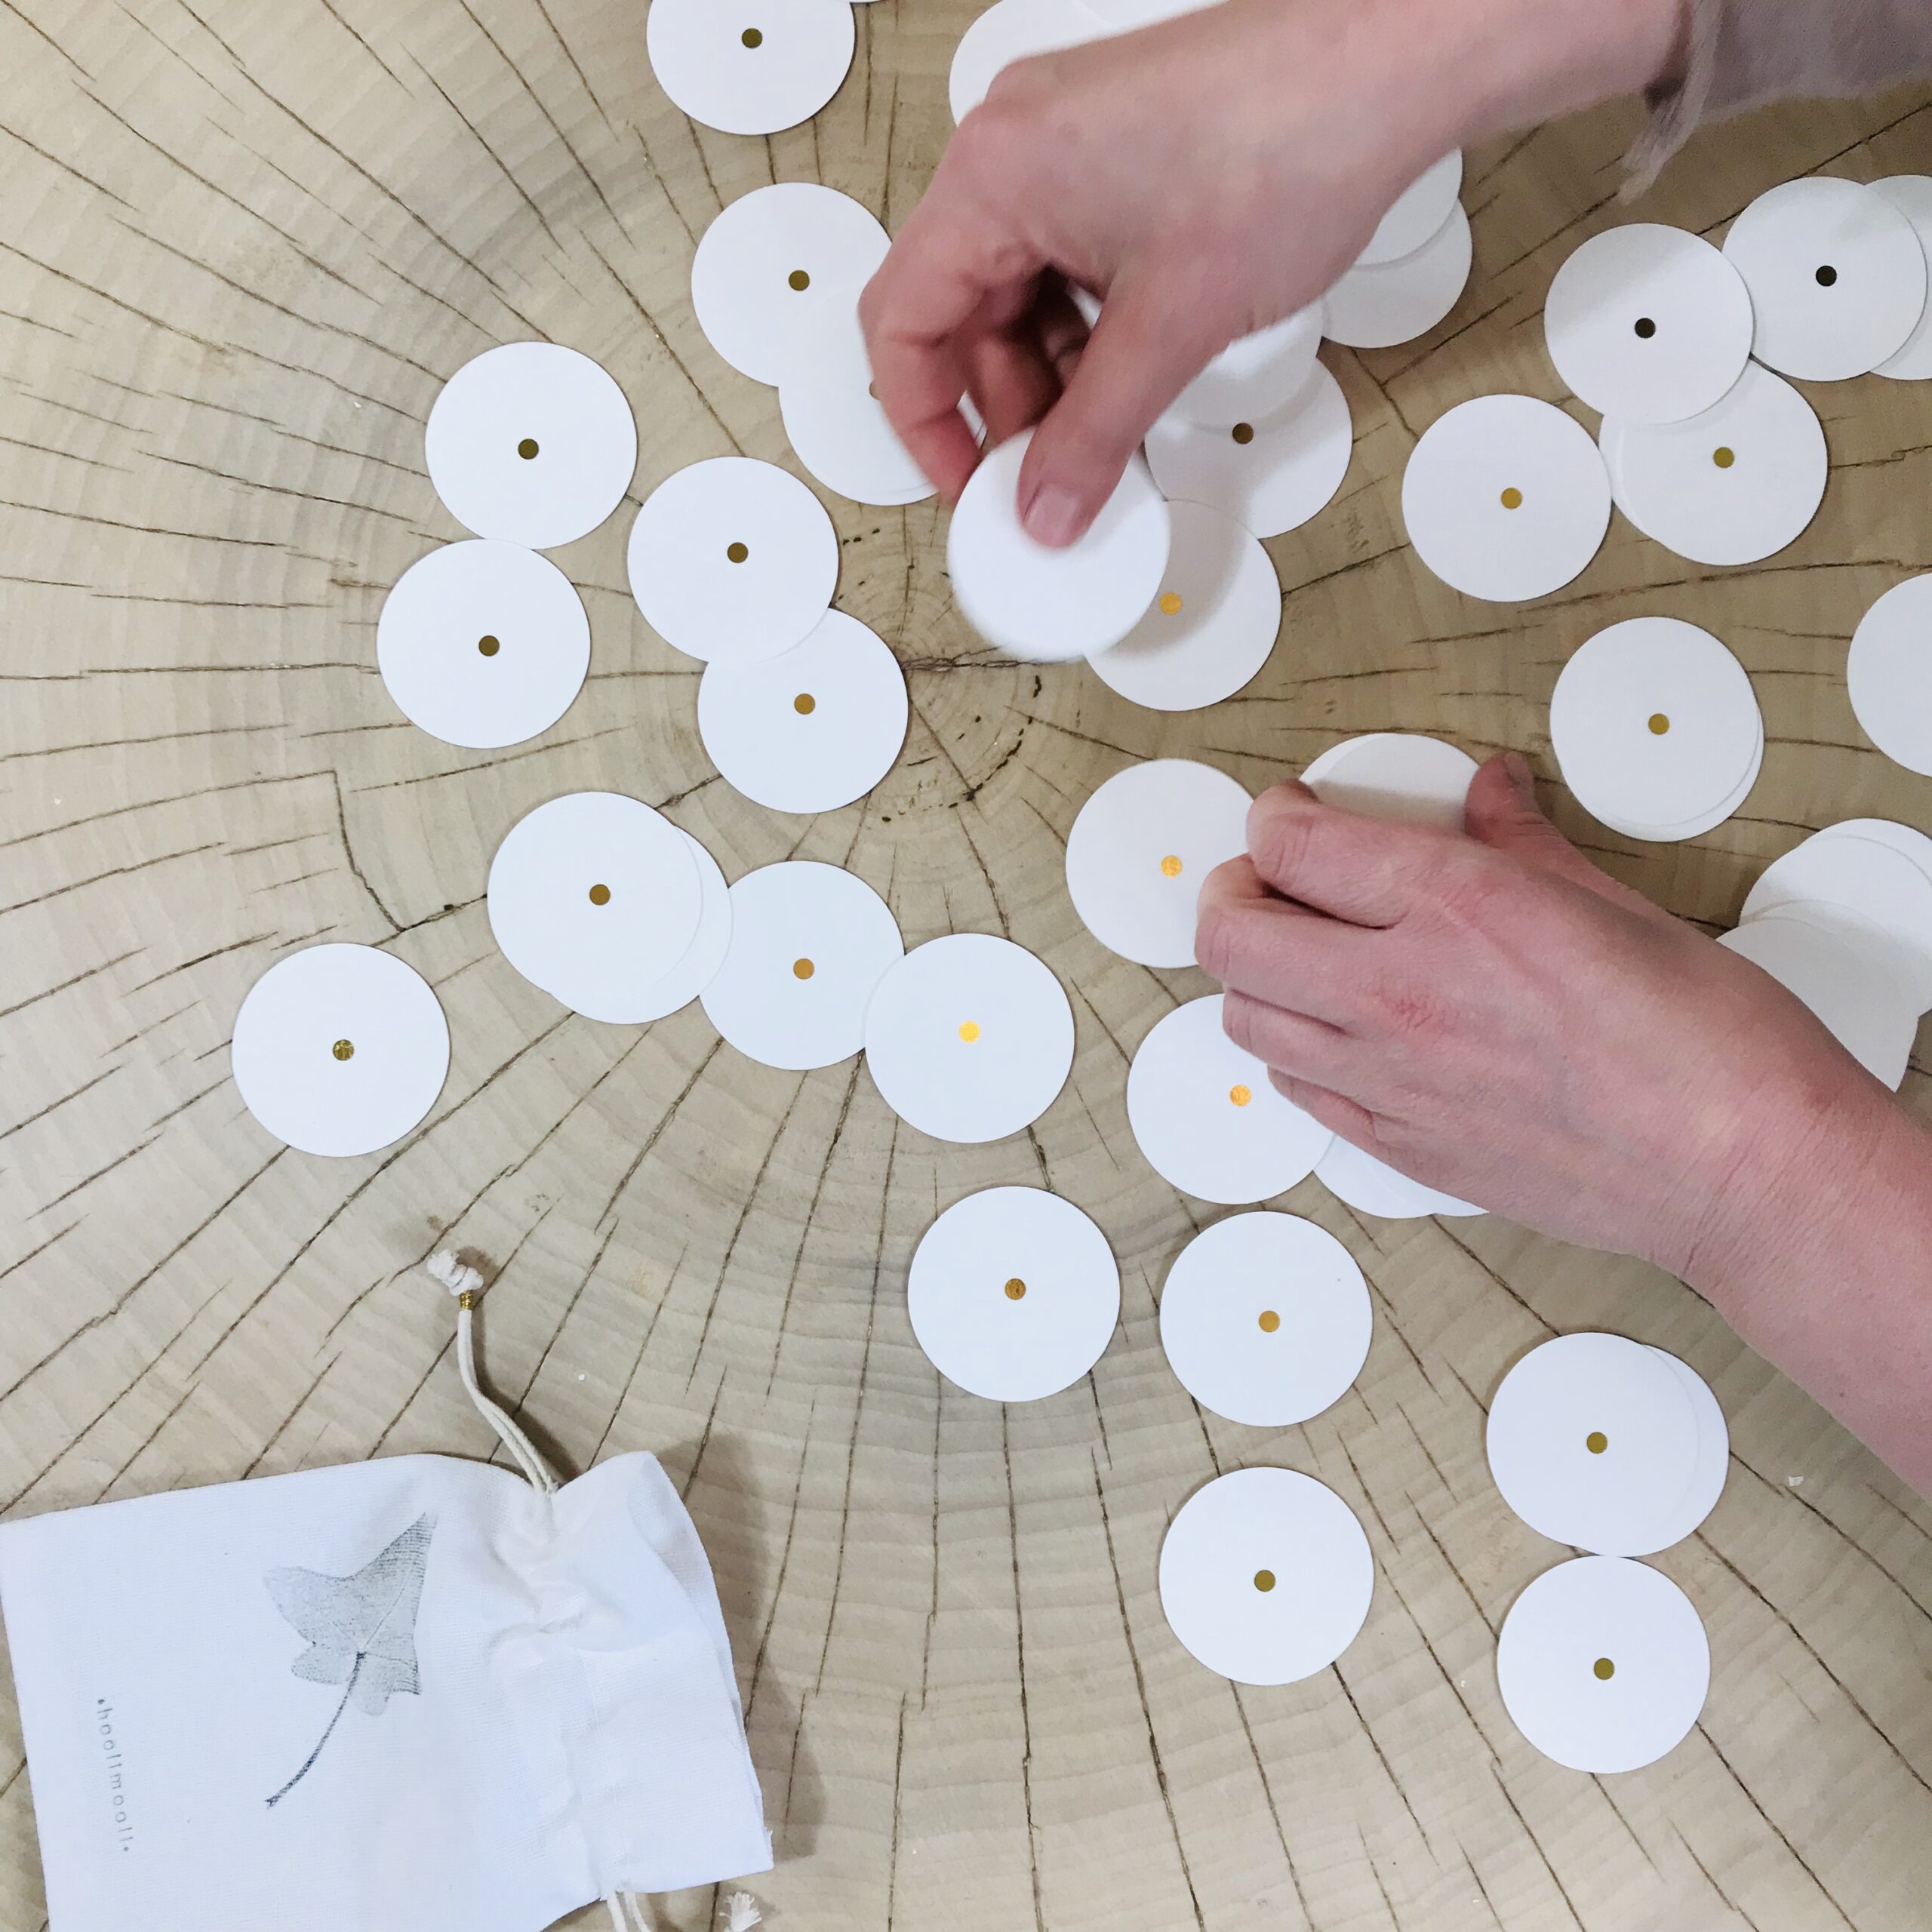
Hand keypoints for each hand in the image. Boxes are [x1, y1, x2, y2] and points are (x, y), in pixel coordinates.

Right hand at [861, 0, 1684, 544]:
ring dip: (1051, 374)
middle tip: (1049, 478)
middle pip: (957, 310)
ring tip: (1105, 435)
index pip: (901, 323)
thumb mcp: (1173, 326)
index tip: (970, 487)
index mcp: (993, 174)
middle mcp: (1012, 146)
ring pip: (1016, 291)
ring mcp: (1063, 142)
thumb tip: (1046, 506)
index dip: (925, 424)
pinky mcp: (1113, 150)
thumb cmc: (1290, 141)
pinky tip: (1131, 374)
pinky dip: (1086, 327)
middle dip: (1002, 406)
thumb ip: (1094, 434)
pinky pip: (1065, 258)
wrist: (1392, 60)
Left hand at [1194, 755, 1901, 1285]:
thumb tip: (1490, 787)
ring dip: (1255, 977)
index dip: (1274, 819)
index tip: (1291, 816)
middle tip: (1268, 882)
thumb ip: (1522, 841)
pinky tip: (1340, 1035)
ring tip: (1301, 959)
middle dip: (1232, 893)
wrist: (1744, 1173)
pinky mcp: (1402, 1148)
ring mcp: (1391, 1080)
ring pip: (1245, 1017)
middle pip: (1230, 934)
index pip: (1290, 845)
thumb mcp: (1616, 903)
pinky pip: (1298, 1092)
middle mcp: (1400, 992)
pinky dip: (1296, 1052)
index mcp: (1457, 906)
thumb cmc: (1707, 1038)